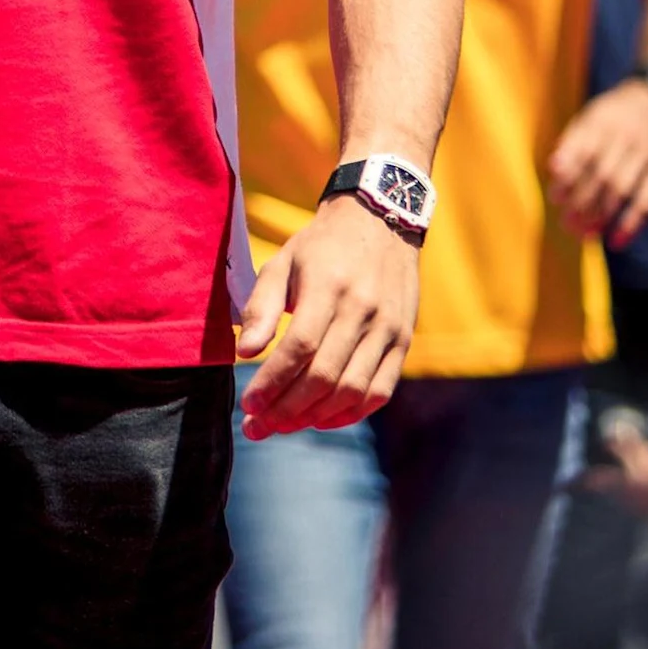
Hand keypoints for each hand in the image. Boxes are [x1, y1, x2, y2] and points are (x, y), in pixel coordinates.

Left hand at [237, 195, 421, 439]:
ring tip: (283, 425)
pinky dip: (351, 413)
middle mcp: (363, 310)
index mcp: (329, 287)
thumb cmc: (321, 247)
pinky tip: (321, 419)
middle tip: (258, 426)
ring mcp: (389, 328)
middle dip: (286, 410)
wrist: (381, 222)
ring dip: (315, 417)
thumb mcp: (282, 262)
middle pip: (325, 376)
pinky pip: (380, 391)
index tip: (248, 405)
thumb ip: (261, 307)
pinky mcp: (404, 341)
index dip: (272, 383)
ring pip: (353, 390)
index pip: (300, 348)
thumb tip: (244, 352)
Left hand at [546, 83, 647, 244]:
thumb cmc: (613, 113)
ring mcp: (646, 155)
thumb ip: (572, 142)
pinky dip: (633, 223)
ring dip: (603, 217)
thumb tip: (553, 171)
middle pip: (602, 176)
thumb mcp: (589, 116)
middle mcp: (624, 138)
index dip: (568, 178)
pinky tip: (617, 240)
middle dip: (582, 203)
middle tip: (567, 224)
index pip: (583, 153)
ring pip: (623, 190)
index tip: (555, 198)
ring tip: (586, 234)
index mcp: (601, 123)